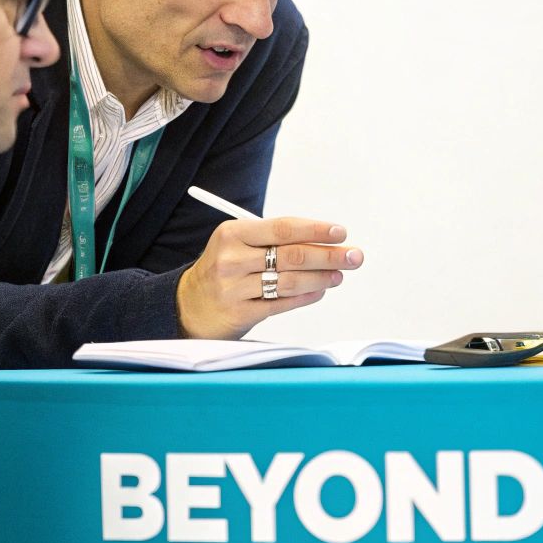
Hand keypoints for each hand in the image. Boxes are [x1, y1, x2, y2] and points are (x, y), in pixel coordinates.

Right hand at [176, 217, 363, 339]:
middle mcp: (231, 259)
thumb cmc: (224, 269)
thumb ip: (273, 240)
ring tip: (339, 275)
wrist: (187, 305)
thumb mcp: (237, 245)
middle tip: (354, 256)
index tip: (341, 233)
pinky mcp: (239, 313)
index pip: (283, 229)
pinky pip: (281, 303)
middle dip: (329, 256)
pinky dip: (306, 296)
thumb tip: (323, 241)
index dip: (316, 230)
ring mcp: (234, 288)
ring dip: (321, 277)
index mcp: (232, 234)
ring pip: (289, 281)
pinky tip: (320, 290)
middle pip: (291, 255)